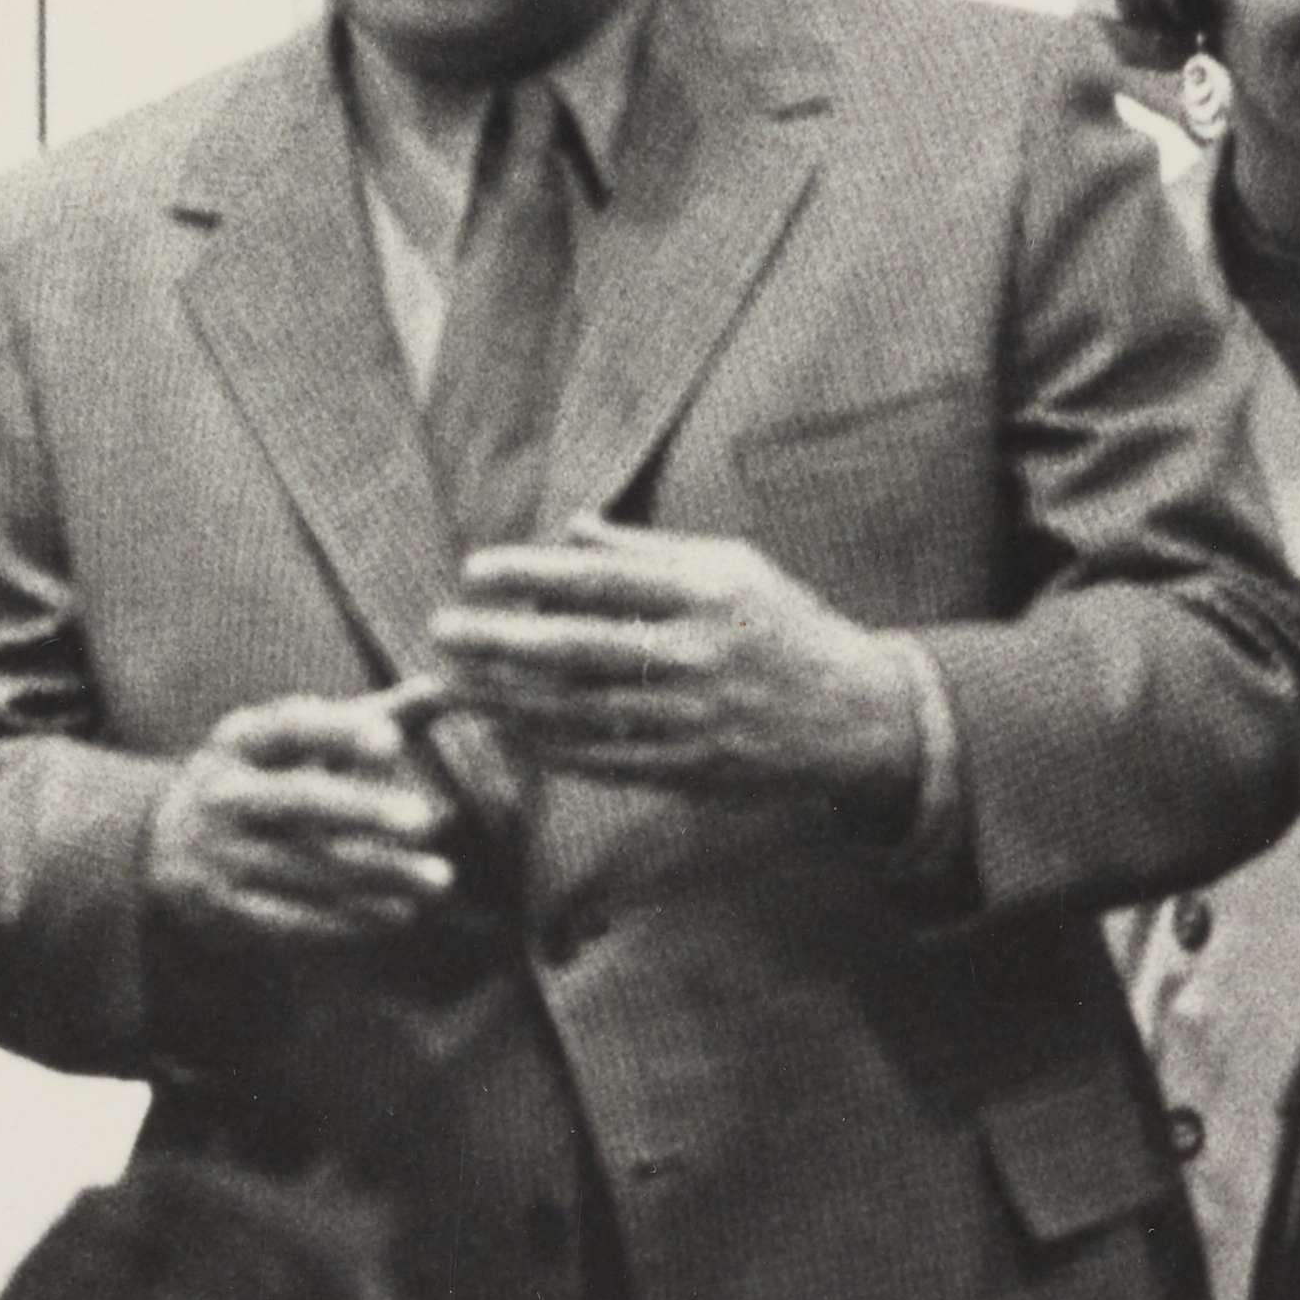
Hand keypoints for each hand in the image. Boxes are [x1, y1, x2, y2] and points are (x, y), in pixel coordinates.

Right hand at [141, 691, 467, 949]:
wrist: (166, 848)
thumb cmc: (263, 779)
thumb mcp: (296, 742)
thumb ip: (370, 717)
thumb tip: (446, 686)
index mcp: (240, 741)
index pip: (290, 729)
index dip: (340, 733)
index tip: (394, 741)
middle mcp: (223, 794)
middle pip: (298, 800)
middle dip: (362, 810)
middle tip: (425, 819)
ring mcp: (220, 854)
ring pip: (306, 867)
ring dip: (378, 876)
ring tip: (440, 879)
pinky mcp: (225, 908)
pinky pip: (292, 919)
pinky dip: (349, 920)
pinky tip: (400, 914)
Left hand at [429, 519, 928, 815]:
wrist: (857, 716)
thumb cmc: (785, 627)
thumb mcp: (734, 567)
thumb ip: (649, 551)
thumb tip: (571, 531)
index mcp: (704, 593)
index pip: (598, 580)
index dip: (530, 575)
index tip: (474, 571)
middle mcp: (695, 655)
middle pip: (577, 648)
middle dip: (500, 641)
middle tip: (442, 633)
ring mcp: (692, 717)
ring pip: (580, 710)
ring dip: (508, 700)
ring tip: (456, 687)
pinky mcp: (690, 768)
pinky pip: (603, 759)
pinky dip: (549, 747)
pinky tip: (507, 733)